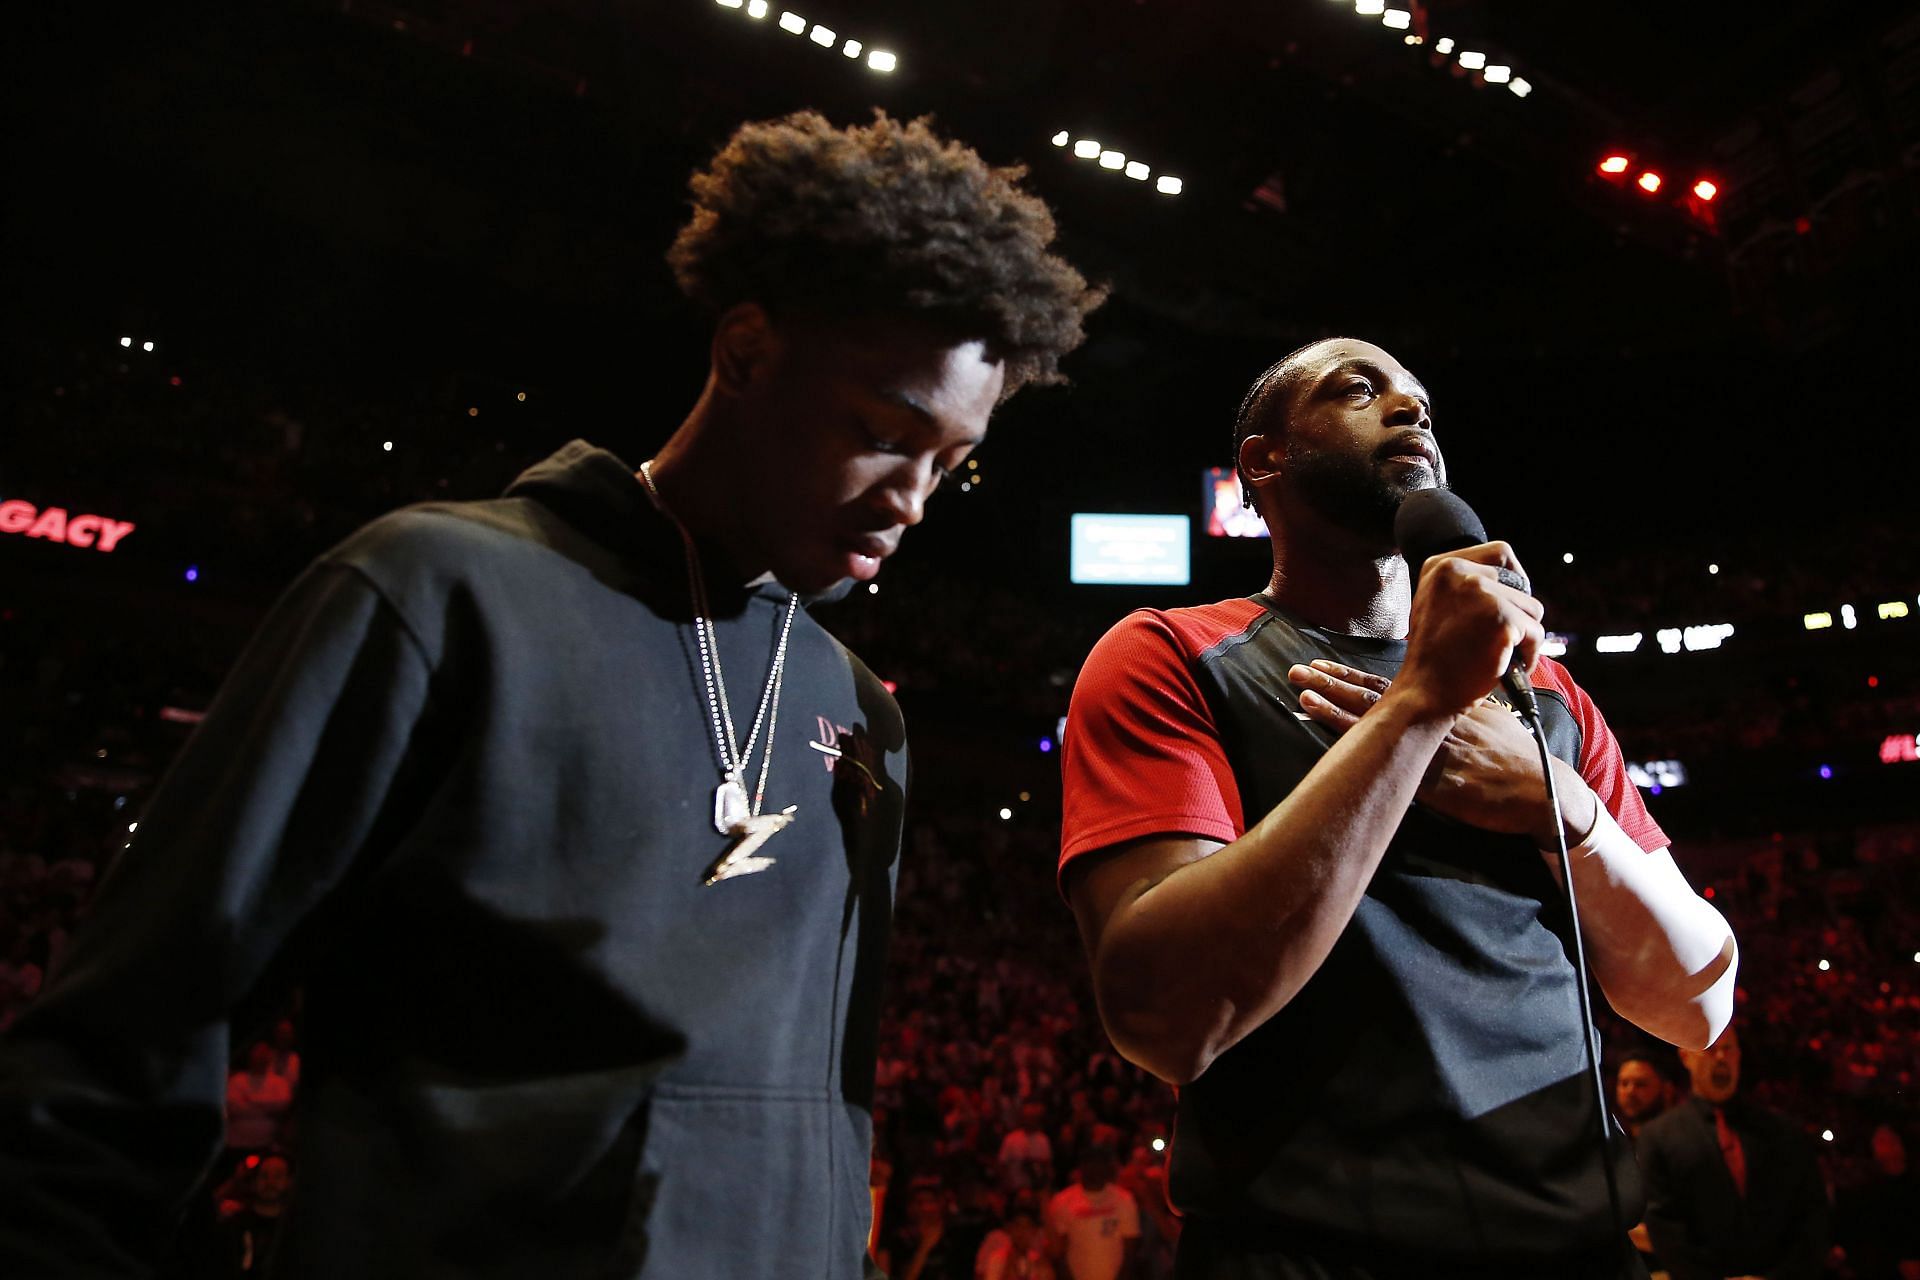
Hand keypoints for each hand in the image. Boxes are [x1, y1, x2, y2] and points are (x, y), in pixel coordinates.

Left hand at [1288, 659, 1596, 847]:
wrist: (1546, 791)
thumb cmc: (1515, 755)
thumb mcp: (1486, 718)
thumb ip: (1455, 705)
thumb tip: (1432, 695)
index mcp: (1440, 704)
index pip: (1386, 685)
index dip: (1350, 674)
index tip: (1319, 662)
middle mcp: (1434, 721)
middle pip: (1374, 698)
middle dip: (1333, 683)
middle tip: (1296, 670)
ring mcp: (1435, 751)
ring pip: (1380, 730)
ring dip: (1339, 712)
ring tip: (1303, 696)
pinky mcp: (1442, 786)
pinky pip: (1397, 771)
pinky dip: (1368, 761)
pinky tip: (1341, 756)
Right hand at [1395, 542, 1544, 720]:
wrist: (1423, 693)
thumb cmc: (1433, 658)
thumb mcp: (1435, 605)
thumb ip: (1463, 586)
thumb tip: (1509, 580)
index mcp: (1440, 566)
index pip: (1501, 552)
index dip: (1513, 578)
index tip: (1508, 602)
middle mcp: (1459, 572)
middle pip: (1520, 582)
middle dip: (1519, 611)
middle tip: (1499, 637)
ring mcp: (1481, 594)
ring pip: (1532, 608)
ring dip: (1524, 635)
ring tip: (1498, 654)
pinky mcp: (1502, 620)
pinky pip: (1537, 634)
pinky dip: (1529, 655)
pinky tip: (1506, 667)